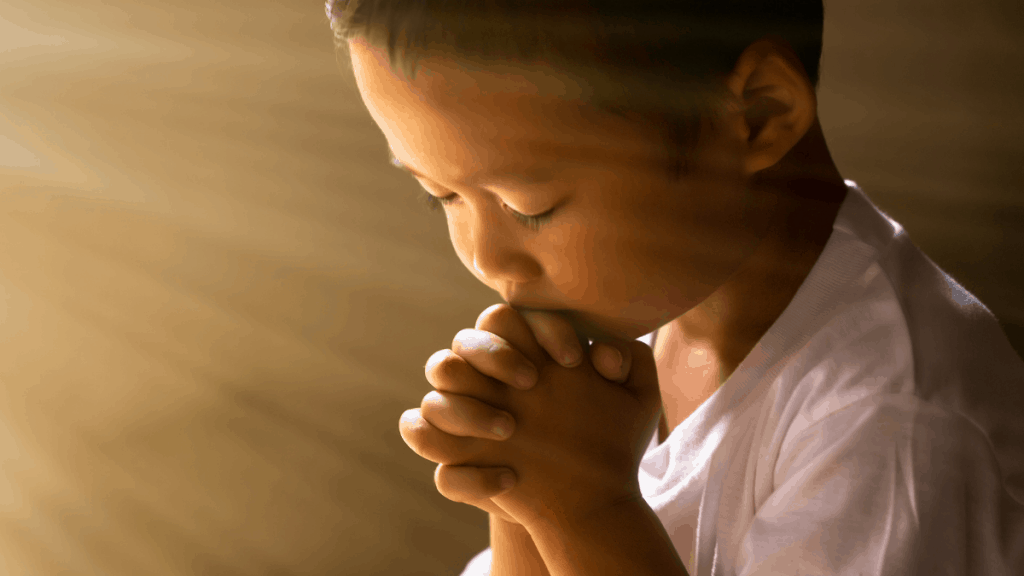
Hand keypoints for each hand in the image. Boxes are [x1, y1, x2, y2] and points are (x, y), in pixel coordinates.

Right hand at [398, 303, 658, 527]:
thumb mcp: (636, 402)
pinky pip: (426, 448)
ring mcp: (466, 423)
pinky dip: (458, 466)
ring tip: (511, 429)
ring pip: (433, 398)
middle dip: (493, 355)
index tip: (574, 360)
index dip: (538, 329)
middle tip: (532, 383)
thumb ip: (630, 362)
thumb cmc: (610, 440)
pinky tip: (509, 479)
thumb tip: (604, 354)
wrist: (591, 499)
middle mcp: (487, 383)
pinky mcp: (457, 464)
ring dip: (465, 409)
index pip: (508, 318)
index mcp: (524, 356)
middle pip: (462, 343)